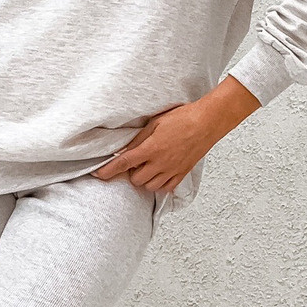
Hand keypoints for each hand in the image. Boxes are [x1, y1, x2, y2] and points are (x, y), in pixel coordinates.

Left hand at [91, 78, 260, 193]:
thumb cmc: (182, 118)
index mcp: (151, 148)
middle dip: (131, 172)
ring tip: (148, 166)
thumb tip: (123, 150)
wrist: (207, 122)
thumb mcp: (154, 123)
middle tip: (135, 161)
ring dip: (144, 178)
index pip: (124, 163)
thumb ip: (138, 139)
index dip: (108, 171)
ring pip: (149, 186)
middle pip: (136, 179)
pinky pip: (166, 188)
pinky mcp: (182, 173)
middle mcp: (161, 163)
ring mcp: (172, 170)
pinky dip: (159, 183)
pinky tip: (159, 172)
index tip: (98, 174)